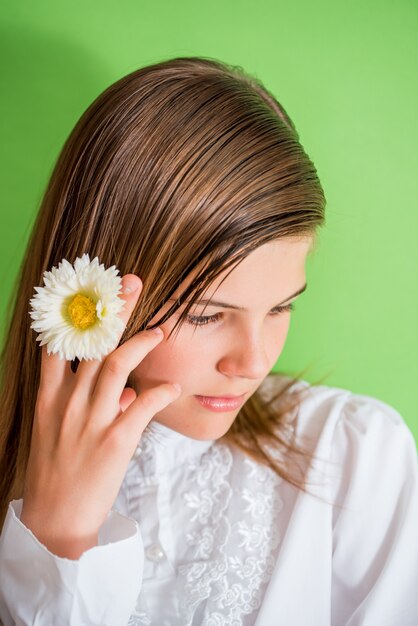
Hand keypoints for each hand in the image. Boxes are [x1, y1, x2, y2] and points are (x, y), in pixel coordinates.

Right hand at [20, 274, 179, 558]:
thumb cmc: (59, 471)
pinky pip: (142, 407)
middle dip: (114, 311)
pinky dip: (160, 393)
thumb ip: (89, 405)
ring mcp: (91, 421)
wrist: (56, 519)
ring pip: (116, 367)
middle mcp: (68, 402)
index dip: (75, 313)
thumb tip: (126, 391)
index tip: (91, 289)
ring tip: (160, 330)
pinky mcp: (115, 441)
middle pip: (94, 346)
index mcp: (50, 398)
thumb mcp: (61, 432)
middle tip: (132, 283)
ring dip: (141, 343)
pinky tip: (172, 386)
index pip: (58, 345)